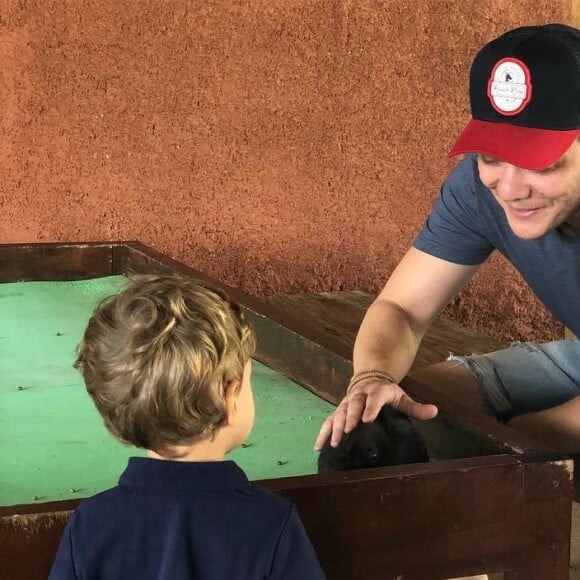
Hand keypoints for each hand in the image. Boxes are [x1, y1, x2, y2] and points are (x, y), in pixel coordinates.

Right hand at [314, 378, 437, 449]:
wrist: (369, 377)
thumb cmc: (388, 393)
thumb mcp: (402, 397)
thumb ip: (416, 407)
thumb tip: (434, 411)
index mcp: (376, 392)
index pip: (374, 399)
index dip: (370, 408)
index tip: (367, 420)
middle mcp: (359, 395)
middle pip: (353, 405)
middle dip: (349, 418)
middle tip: (347, 432)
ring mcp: (347, 403)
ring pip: (339, 413)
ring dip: (336, 427)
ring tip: (335, 442)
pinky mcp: (338, 410)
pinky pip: (328, 421)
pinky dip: (323, 433)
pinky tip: (318, 447)